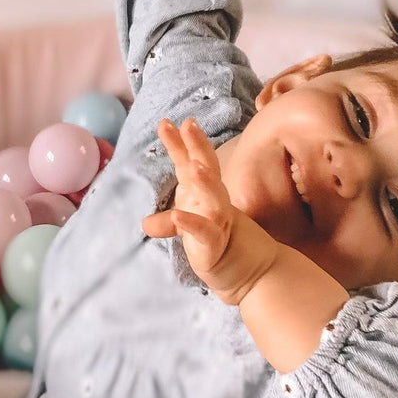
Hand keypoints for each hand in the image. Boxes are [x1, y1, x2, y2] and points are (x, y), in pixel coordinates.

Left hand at [140, 118, 279, 304]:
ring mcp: (218, 223)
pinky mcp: (216, 246)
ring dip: (205, 182)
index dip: (181, 144)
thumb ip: (169, 223)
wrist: (251, 274)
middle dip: (198, 147)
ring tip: (194, 165)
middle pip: (207, 170)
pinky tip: (177, 216)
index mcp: (205, 195)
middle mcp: (214, 203)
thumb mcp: (191, 230)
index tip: (166, 122)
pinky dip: (191, 224)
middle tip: (188, 124)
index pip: (193, 164)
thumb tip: (146, 223)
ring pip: (213, 199)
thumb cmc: (220, 247)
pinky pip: (204, 232)